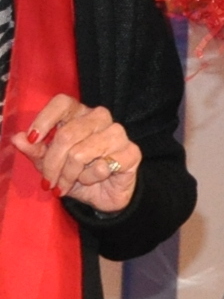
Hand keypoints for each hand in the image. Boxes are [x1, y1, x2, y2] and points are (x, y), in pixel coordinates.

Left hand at [9, 96, 138, 213]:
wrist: (104, 196)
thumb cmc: (77, 174)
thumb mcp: (49, 165)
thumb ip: (35, 151)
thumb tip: (17, 138)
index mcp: (80, 115)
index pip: (63, 103)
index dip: (45, 119)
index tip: (33, 139)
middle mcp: (100, 119)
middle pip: (67, 134)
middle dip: (52, 164)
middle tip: (48, 181)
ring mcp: (118, 134)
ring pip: (81, 153)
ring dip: (68, 175)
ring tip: (65, 184)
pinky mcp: (131, 152)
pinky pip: (101, 167)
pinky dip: (89, 179)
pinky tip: (91, 180)